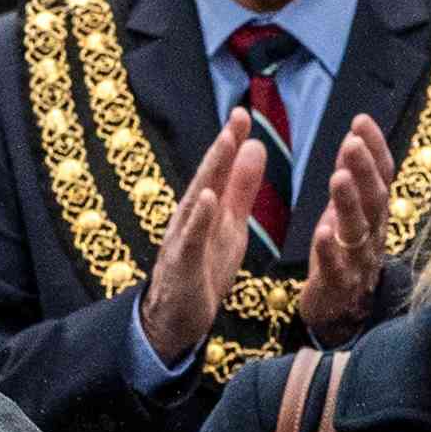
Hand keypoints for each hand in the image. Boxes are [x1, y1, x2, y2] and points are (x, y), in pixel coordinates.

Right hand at [138, 109, 264, 362]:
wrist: (175, 320)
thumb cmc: (202, 269)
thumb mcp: (230, 225)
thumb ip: (241, 188)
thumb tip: (254, 146)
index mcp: (205, 208)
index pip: (218, 170)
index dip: (231, 141)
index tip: (245, 112)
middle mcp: (189, 218)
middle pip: (207, 177)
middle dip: (222, 147)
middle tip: (239, 116)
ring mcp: (182, 240)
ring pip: (197, 201)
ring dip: (211, 171)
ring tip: (226, 143)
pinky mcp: (182, 266)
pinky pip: (190, 239)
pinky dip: (199, 219)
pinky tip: (209, 199)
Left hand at [297, 115, 393, 344]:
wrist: (340, 310)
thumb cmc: (343, 253)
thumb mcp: (346, 212)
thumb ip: (351, 178)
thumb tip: (354, 137)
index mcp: (375, 213)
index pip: (382, 176)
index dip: (374, 148)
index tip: (361, 121)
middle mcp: (373, 234)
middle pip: (374, 199)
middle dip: (364, 169)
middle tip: (352, 143)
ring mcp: (358, 260)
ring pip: (358, 230)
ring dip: (349, 202)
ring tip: (337, 176)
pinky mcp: (338, 285)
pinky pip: (336, 267)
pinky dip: (329, 249)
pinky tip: (322, 231)